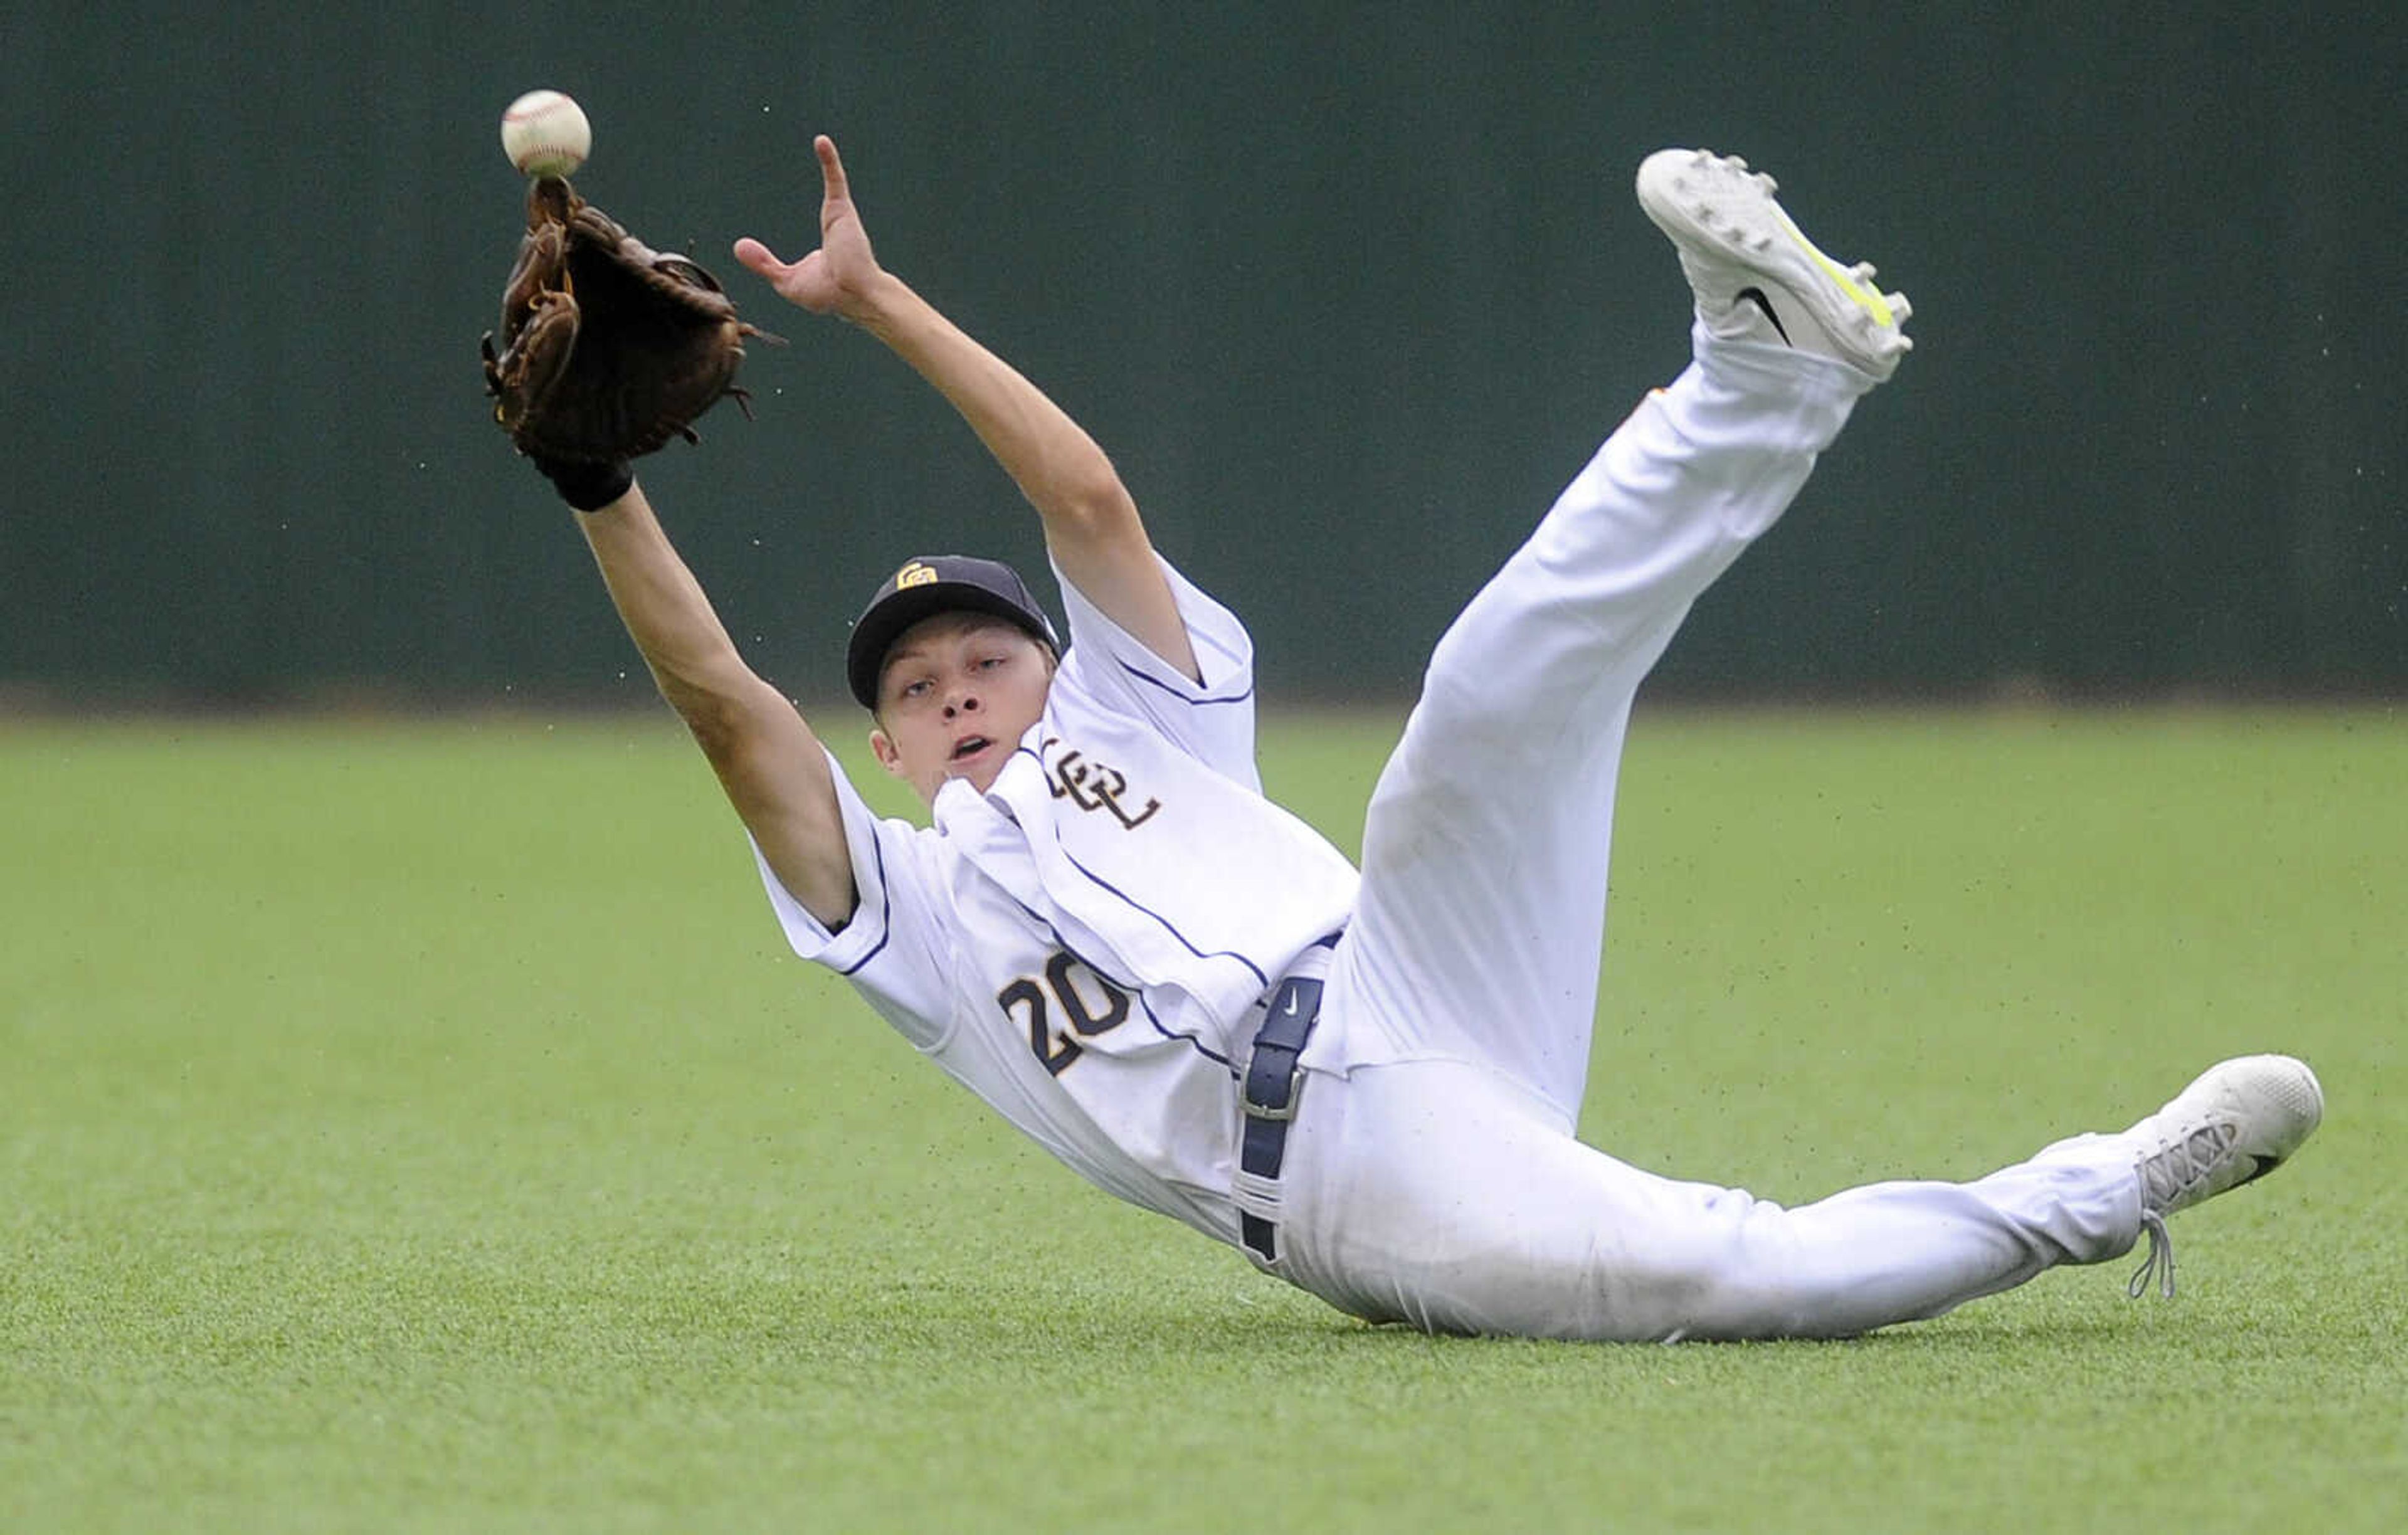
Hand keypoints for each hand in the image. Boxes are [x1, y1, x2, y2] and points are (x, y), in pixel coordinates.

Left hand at [733, 135, 884, 321]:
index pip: (816, 230)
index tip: (809, 225)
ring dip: (829, 162)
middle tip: (824, 152)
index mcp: (826, 253)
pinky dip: (829, 160)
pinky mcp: (842, 209)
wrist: (854, 294)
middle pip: (829, 203)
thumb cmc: (829, 294)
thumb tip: (738, 246)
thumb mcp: (787, 281)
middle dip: (831, 177)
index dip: (814, 220)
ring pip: (833, 185)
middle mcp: (835, 232)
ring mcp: (840, 218)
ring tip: (821, 142)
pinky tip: (821, 142)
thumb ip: (763, 263)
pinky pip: (835, 180)